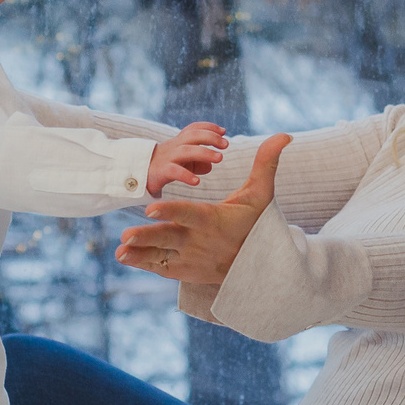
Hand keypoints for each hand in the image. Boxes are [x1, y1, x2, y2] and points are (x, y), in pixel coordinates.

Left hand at [119, 134, 291, 285]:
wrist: (258, 266)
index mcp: (211, 220)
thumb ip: (266, 163)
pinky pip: (160, 267)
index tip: (150, 206)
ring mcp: (189, 258)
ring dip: (140, 253)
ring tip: (120, 250)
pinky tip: (124, 257)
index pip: (187, 214)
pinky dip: (143, 263)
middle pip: (168, 238)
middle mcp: (198, 241)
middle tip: (125, 235)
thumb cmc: (256, 224)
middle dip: (147, 237)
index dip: (169, 211)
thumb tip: (284, 134)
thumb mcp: (261, 195)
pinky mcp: (184, 270)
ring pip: (160, 255)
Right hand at [145, 122, 228, 194]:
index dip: (208, 127)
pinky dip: (186, 175)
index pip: (193, 128)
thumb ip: (197, 163)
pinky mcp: (160, 172)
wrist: (136, 175)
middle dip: (210, 137)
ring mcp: (167, 158)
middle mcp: (173, 146)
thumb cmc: (164, 168)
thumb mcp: (182, 163)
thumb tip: (210, 165)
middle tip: (226, 144)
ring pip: (186, 151)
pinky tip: (197, 181)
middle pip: (192, 135)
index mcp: (179, 142)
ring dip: (204, 152)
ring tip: (219, 158)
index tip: (223, 131)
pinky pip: (174, 171)